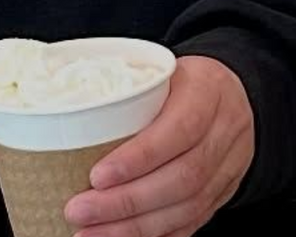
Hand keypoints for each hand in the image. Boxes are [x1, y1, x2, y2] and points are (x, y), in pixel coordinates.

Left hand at [62, 55, 253, 236]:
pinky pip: (193, 221)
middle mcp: (227, 128)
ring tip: (90, 233)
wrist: (230, 93)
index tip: (97, 176)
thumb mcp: (159, 75)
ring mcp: (230, 163)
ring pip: (189, 205)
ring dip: (135, 226)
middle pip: (185, 174)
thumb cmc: (180, 84)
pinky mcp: (224, 190)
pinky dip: (155, 235)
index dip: (141, 157)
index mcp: (209, 90)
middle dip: (128, 201)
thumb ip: (127, 98)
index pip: (182, 128)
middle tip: (79, 210)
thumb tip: (65, 126)